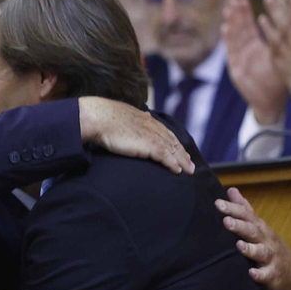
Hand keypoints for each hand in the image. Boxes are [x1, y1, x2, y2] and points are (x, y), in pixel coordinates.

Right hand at [76, 98, 193, 173]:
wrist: (100, 118)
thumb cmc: (104, 120)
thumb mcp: (121, 119)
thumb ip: (130, 122)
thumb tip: (131, 124)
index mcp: (146, 120)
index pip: (165, 132)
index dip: (174, 143)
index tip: (180, 151)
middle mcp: (152, 126)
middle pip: (172, 141)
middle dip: (182, 154)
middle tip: (190, 164)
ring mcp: (152, 135)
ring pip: (172, 149)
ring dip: (182, 161)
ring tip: (188, 171)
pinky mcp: (149, 145)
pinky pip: (166, 156)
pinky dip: (173, 164)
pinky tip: (178, 171)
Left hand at [216, 187, 290, 289]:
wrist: (287, 270)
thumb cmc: (266, 244)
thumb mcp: (256, 226)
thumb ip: (243, 209)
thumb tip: (231, 190)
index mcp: (258, 228)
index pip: (246, 215)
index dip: (233, 209)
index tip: (217, 203)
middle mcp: (265, 240)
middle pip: (253, 231)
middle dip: (240, 226)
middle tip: (226, 221)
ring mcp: (270, 257)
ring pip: (261, 252)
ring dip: (250, 249)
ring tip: (239, 245)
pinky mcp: (272, 275)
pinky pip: (266, 275)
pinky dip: (259, 274)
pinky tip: (251, 273)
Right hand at [222, 0, 286, 125]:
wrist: (271, 102)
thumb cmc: (278, 80)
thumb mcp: (281, 57)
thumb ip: (281, 39)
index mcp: (257, 47)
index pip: (250, 27)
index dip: (246, 14)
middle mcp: (246, 52)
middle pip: (239, 30)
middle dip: (236, 15)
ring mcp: (239, 60)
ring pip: (234, 39)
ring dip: (230, 24)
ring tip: (228, 10)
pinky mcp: (235, 69)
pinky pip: (231, 52)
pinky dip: (228, 40)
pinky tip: (225, 28)